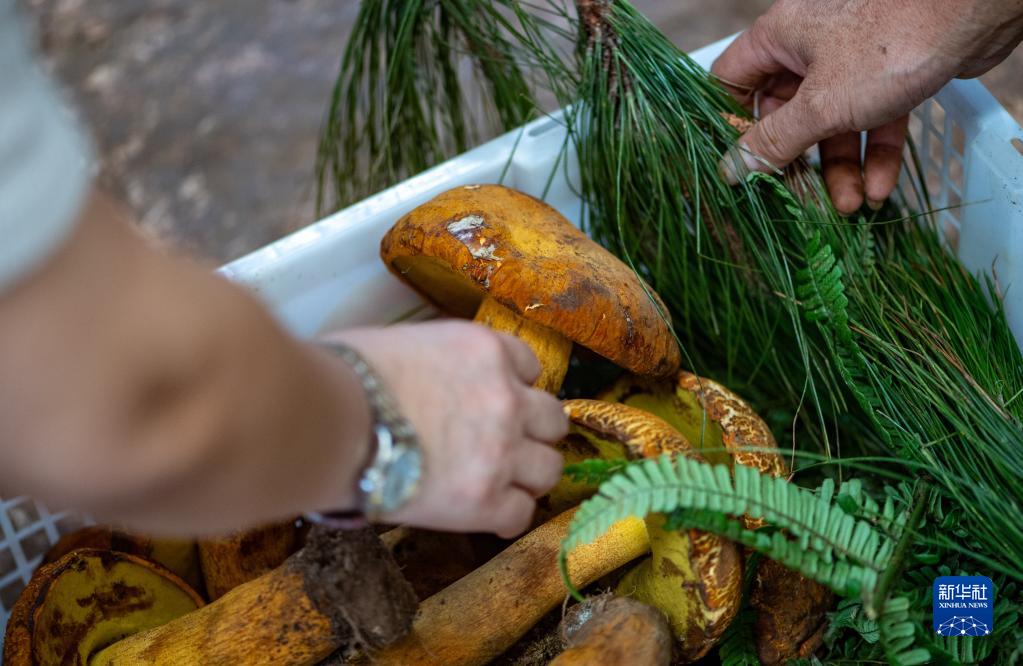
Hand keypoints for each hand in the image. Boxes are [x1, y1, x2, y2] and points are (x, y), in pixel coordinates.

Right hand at [327, 321, 567, 537]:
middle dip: (532, 431)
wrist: (329, 423)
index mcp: (484, 350)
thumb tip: (415, 377)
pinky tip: (484, 515)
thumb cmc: (344, 375)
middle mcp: (506, 397)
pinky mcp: (485, 500)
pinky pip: (522, 514)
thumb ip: (431, 359)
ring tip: (500, 483)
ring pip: (550, 468)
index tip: (496, 400)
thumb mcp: (399, 343)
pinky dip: (505, 517)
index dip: (513, 385)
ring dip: (528, 476)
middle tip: (504, 444)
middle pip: (552, 419)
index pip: (529, 365)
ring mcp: (502, 450)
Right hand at [712, 0, 1022, 213]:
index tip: (736, 165)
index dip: (729, 124)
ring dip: (839, 168)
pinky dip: (873, 153)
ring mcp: (850, 61)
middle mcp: (809, 47)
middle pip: (785, 114)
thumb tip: (731, 168)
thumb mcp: (821, 106)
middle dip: (798, 161)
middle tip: (799, 200)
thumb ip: (775, 141)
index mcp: (778, 37)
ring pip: (831, 124)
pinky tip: (881, 187)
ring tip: (851, 206)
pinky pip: (869, 119)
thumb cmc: (891, 44)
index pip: (732, 81)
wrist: (974, 12)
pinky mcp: (887, 73)